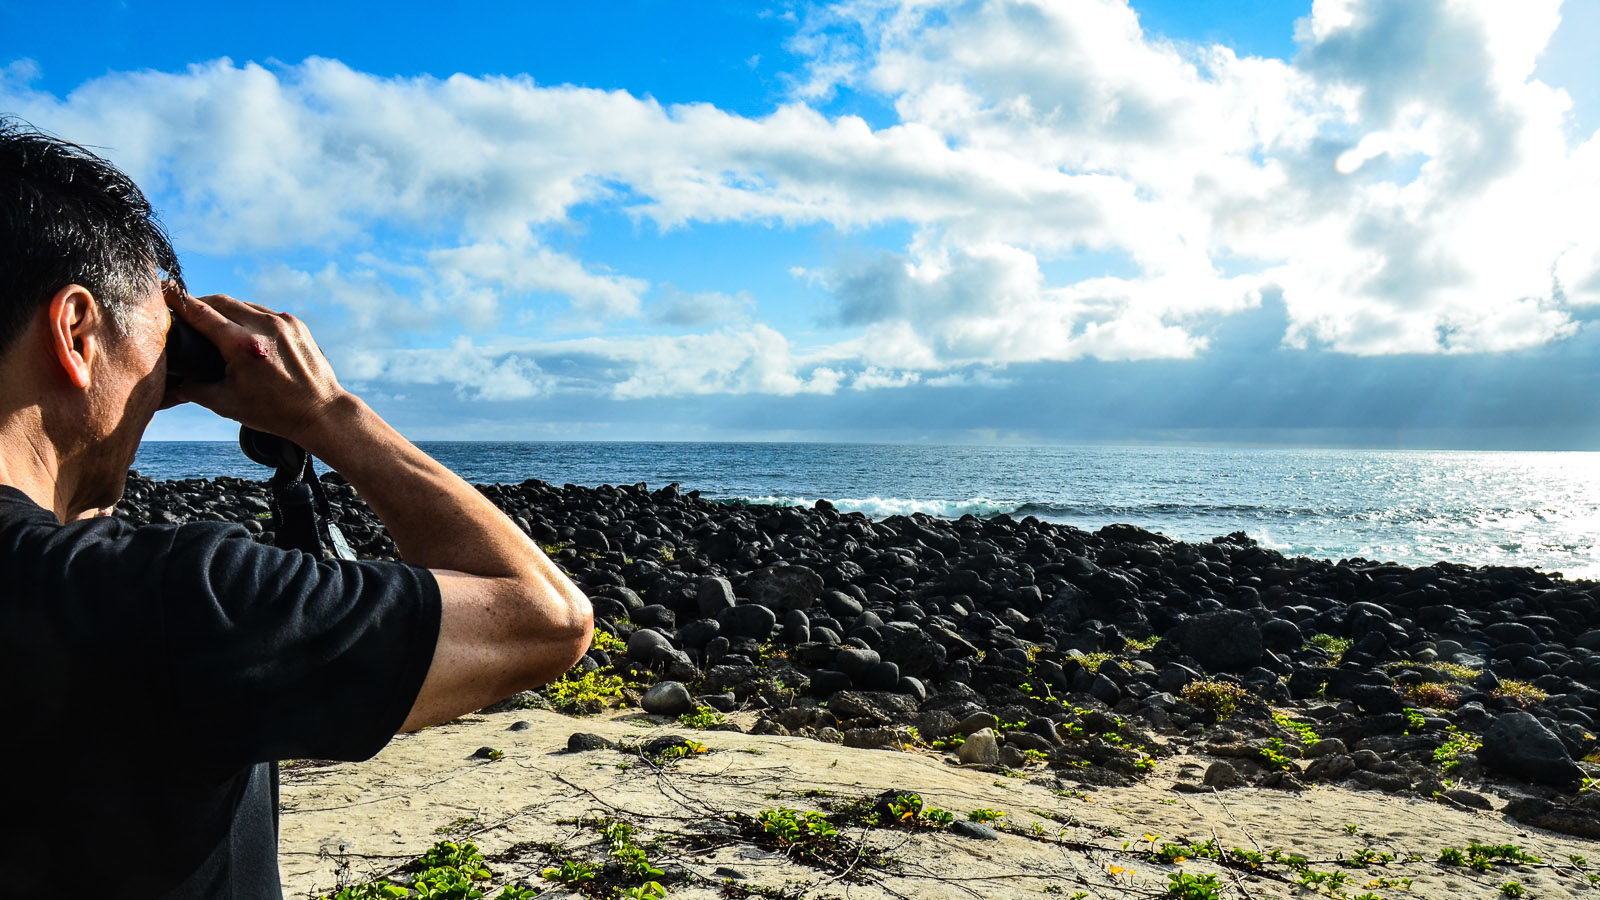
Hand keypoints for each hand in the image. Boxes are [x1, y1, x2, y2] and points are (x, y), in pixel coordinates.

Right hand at [166, 287, 348, 445]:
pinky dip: (250, 317)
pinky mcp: (297, 324)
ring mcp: (283, 322)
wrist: (320, 412)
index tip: (164, 292)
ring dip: (227, 309)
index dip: (179, 301)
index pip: (201, 313)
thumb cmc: (273, 412)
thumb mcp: (225, 403)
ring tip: (215, 322)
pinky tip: (244, 328)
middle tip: (187, 311)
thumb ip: (193, 389)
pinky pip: (265, 312)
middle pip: (221, 302)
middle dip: (201, 303)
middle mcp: (263, 326)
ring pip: (244, 305)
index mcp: (242, 345)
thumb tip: (172, 381)